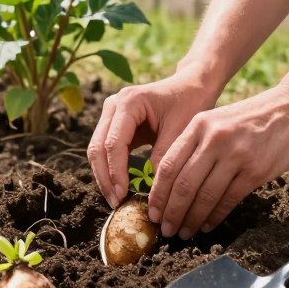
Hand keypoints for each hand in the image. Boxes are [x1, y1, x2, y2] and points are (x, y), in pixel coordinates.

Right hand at [88, 66, 219, 207]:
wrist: (191, 85)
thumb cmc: (189, 102)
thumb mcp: (180, 130)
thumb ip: (163, 157)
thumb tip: (150, 190)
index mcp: (129, 102)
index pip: (114, 142)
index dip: (116, 172)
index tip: (123, 195)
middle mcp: (114, 105)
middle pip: (98, 147)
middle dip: (105, 178)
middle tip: (115, 203)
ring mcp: (112, 113)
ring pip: (97, 150)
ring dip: (104, 176)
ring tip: (116, 199)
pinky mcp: (115, 123)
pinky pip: (106, 149)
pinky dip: (110, 169)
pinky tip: (119, 187)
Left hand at [148, 85, 288, 238]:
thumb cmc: (250, 118)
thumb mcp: (216, 120)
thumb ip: (194, 144)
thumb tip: (172, 182)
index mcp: (198, 125)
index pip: (167, 165)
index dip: (157, 194)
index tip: (152, 211)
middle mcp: (213, 138)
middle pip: (183, 184)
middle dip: (171, 212)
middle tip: (165, 229)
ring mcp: (235, 154)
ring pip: (204, 196)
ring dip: (191, 219)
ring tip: (184, 232)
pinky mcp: (255, 170)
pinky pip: (228, 200)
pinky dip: (214, 216)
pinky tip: (207, 225)